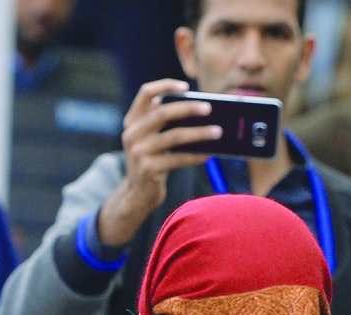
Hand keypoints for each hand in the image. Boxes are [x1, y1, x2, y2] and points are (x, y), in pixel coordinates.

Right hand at [96, 79, 218, 245]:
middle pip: (162, 112)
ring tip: (218, 132)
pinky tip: (210, 154)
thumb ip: (165, 125)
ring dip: (199, 133)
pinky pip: (178, 159)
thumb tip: (201, 112)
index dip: (165, 85)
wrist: (138, 194)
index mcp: (132, 121)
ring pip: (174, 136)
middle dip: (187, 108)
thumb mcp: (152, 140)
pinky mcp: (148, 169)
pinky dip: (196, 156)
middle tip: (209, 108)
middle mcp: (132, 133)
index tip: (185, 86)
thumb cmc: (153, 162)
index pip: (145, 93)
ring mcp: (139, 152)